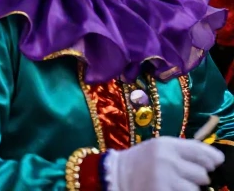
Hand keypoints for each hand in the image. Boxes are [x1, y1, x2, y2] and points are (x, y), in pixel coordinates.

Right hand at [103, 136, 223, 190]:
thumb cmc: (141, 161)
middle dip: (195, 178)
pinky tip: (168, 189)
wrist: (114, 176)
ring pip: (195, 190)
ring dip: (187, 190)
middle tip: (179, 176)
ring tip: (172, 185)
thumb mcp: (159, 147)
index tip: (208, 166)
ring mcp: (164, 179)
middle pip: (203, 174)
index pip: (203, 153)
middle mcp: (167, 160)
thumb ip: (186, 149)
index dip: (210, 162)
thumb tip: (217, 158)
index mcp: (166, 145)